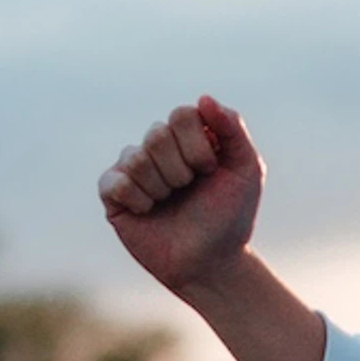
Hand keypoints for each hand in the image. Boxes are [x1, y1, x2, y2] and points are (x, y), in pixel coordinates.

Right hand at [99, 96, 263, 296]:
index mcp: (188, 136)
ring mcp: (133, 168)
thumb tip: (203, 98)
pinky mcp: (113, 194)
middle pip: (156, 135)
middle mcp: (158, 147)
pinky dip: (138, 200)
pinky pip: (115, 182)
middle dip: (180, 170)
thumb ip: (232, 128)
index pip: (181, 115)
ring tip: (170, 203)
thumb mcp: (246, 169)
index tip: (210, 170)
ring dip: (162, 188)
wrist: (211, 262)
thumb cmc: (230, 216)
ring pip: (136, 158)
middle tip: (189, 189)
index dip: (197, 146)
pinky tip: (148, 211)